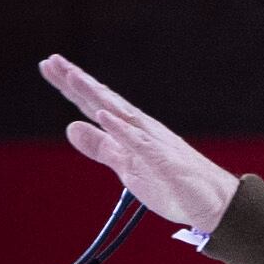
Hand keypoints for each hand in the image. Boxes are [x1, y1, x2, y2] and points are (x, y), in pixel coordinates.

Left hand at [36, 56, 240, 236]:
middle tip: (52, 60)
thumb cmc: (172, 183)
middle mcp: (140, 129)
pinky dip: (121, 128)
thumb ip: (100, 146)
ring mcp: (152, 142)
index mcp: (130, 131)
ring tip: (73, 77)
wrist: (214, 202)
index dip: (71, 86)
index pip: (95, 104)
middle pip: (103, 101)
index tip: (50, 65)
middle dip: (77, 82)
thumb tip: (71, 127)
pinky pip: (139, 142)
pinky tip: (103, 115)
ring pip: (119, 114)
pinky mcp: (163, 161)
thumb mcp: (126, 166)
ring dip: (96, 95)